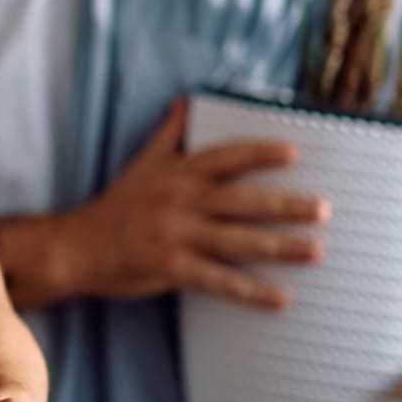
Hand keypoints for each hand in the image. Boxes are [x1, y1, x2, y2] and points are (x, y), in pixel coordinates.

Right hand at [0, 99, 327, 310]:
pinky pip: (220, 281)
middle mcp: (181, 200)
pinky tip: (281, 298)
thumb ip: (169, 134)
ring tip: (317, 251)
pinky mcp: (172, 267)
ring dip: (282, 247)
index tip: (295, 153)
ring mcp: (177, 235)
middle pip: (243, 200)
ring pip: (238, 241)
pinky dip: (252, 291)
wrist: (76, 247)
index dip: (261, 154)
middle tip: (325, 208)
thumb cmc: (115, 206)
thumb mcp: (142, 163)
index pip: (226, 157)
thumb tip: (185, 103)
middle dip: (287, 205)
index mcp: (177, 173)